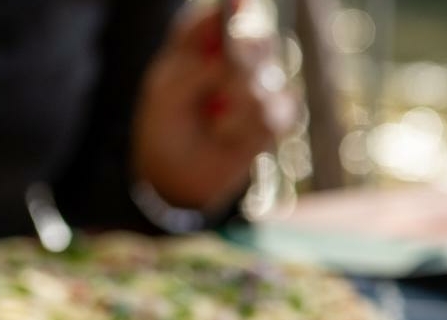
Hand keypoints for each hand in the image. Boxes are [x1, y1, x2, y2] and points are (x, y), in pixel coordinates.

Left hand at [133, 4, 293, 213]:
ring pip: (268, 81)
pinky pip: (281, 113)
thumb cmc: (165, 125)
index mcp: (203, 42)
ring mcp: (259, 87)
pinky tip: (231, 138)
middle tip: (233, 68)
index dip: (233, 7)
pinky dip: (254, 129)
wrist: (175, 176)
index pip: (221, 14)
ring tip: (216, 127)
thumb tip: (231, 64)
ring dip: (241, 107)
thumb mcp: (166, 95)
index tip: (237, 3)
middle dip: (244, 56)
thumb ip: (196, 72)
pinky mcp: (275, 119)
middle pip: (257, 38)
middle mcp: (236, 58)